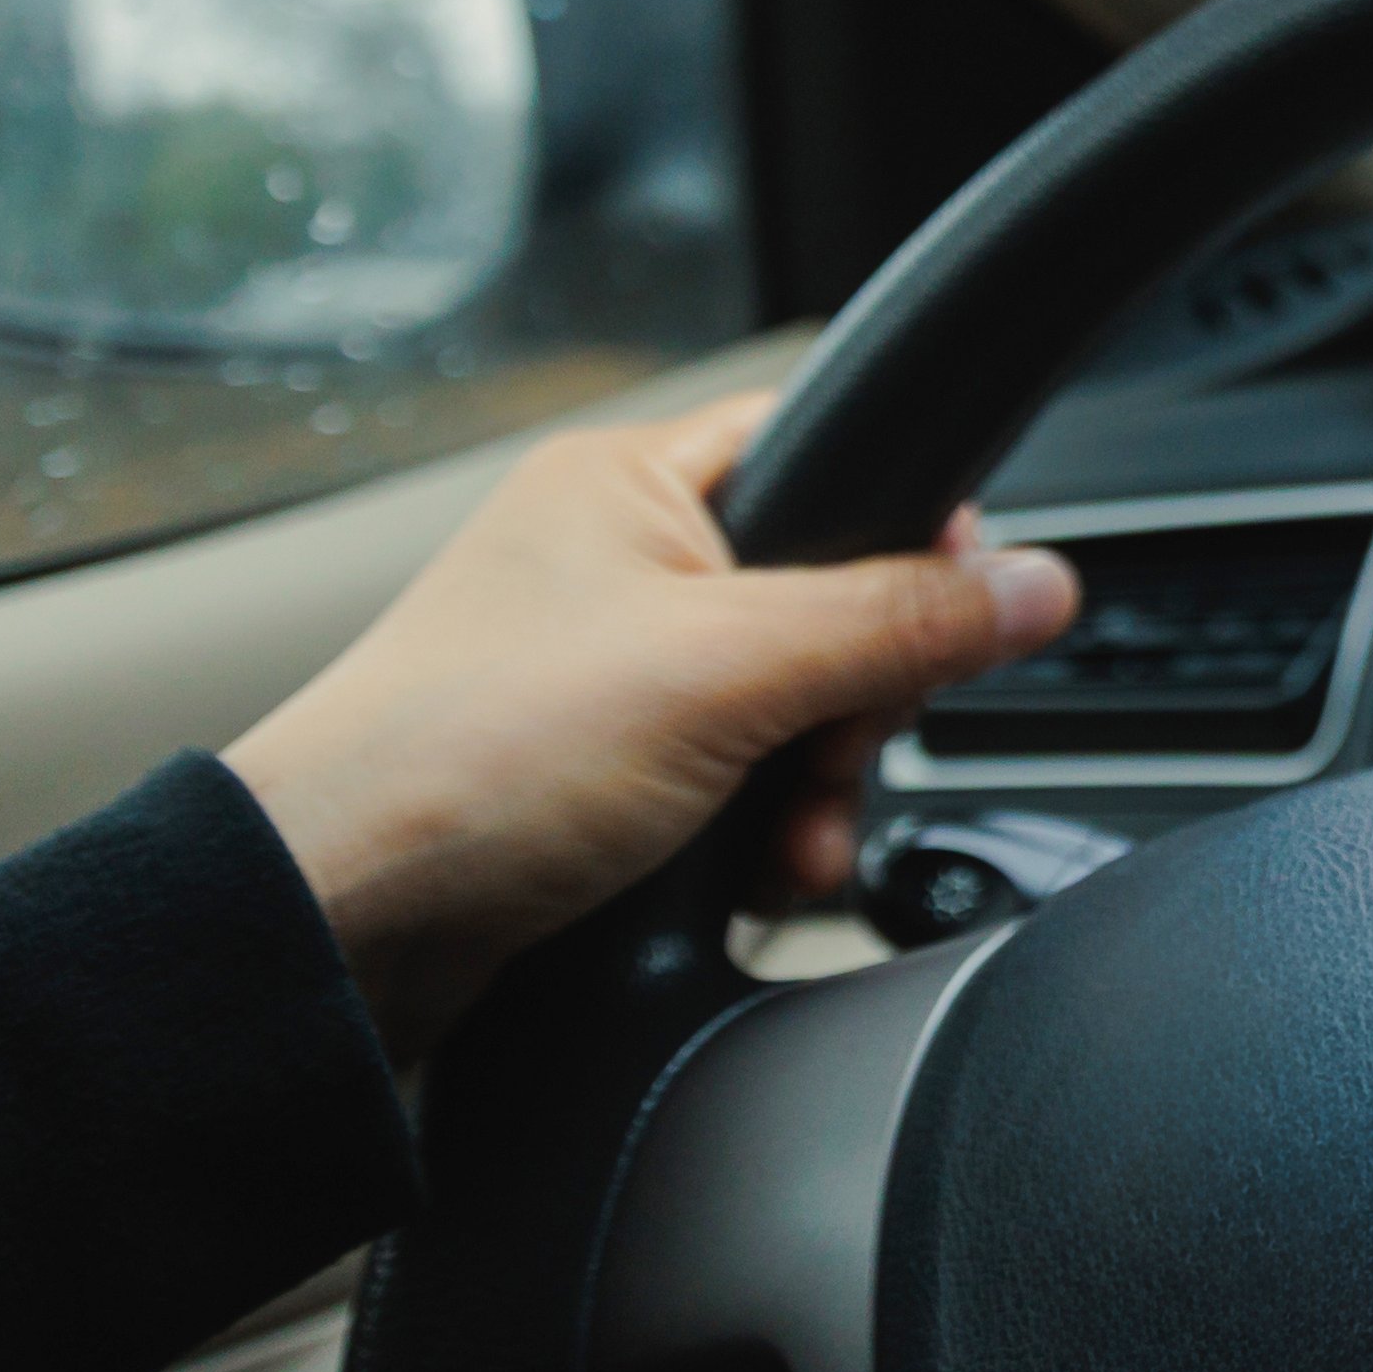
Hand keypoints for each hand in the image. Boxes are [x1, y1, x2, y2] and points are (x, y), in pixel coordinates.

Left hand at [222, 389, 1077, 1055]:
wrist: (332, 925)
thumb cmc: (469, 757)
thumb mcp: (726, 666)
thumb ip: (900, 621)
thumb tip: (1040, 582)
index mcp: (627, 485)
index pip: (820, 446)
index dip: (907, 523)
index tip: (954, 602)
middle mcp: (614, 569)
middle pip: (830, 601)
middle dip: (860, 701)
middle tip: (835, 745)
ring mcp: (606, 680)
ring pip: (791, 711)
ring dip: (817, 786)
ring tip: (790, 837)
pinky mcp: (599, 782)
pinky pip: (736, 790)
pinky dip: (764, 838)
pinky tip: (755, 877)